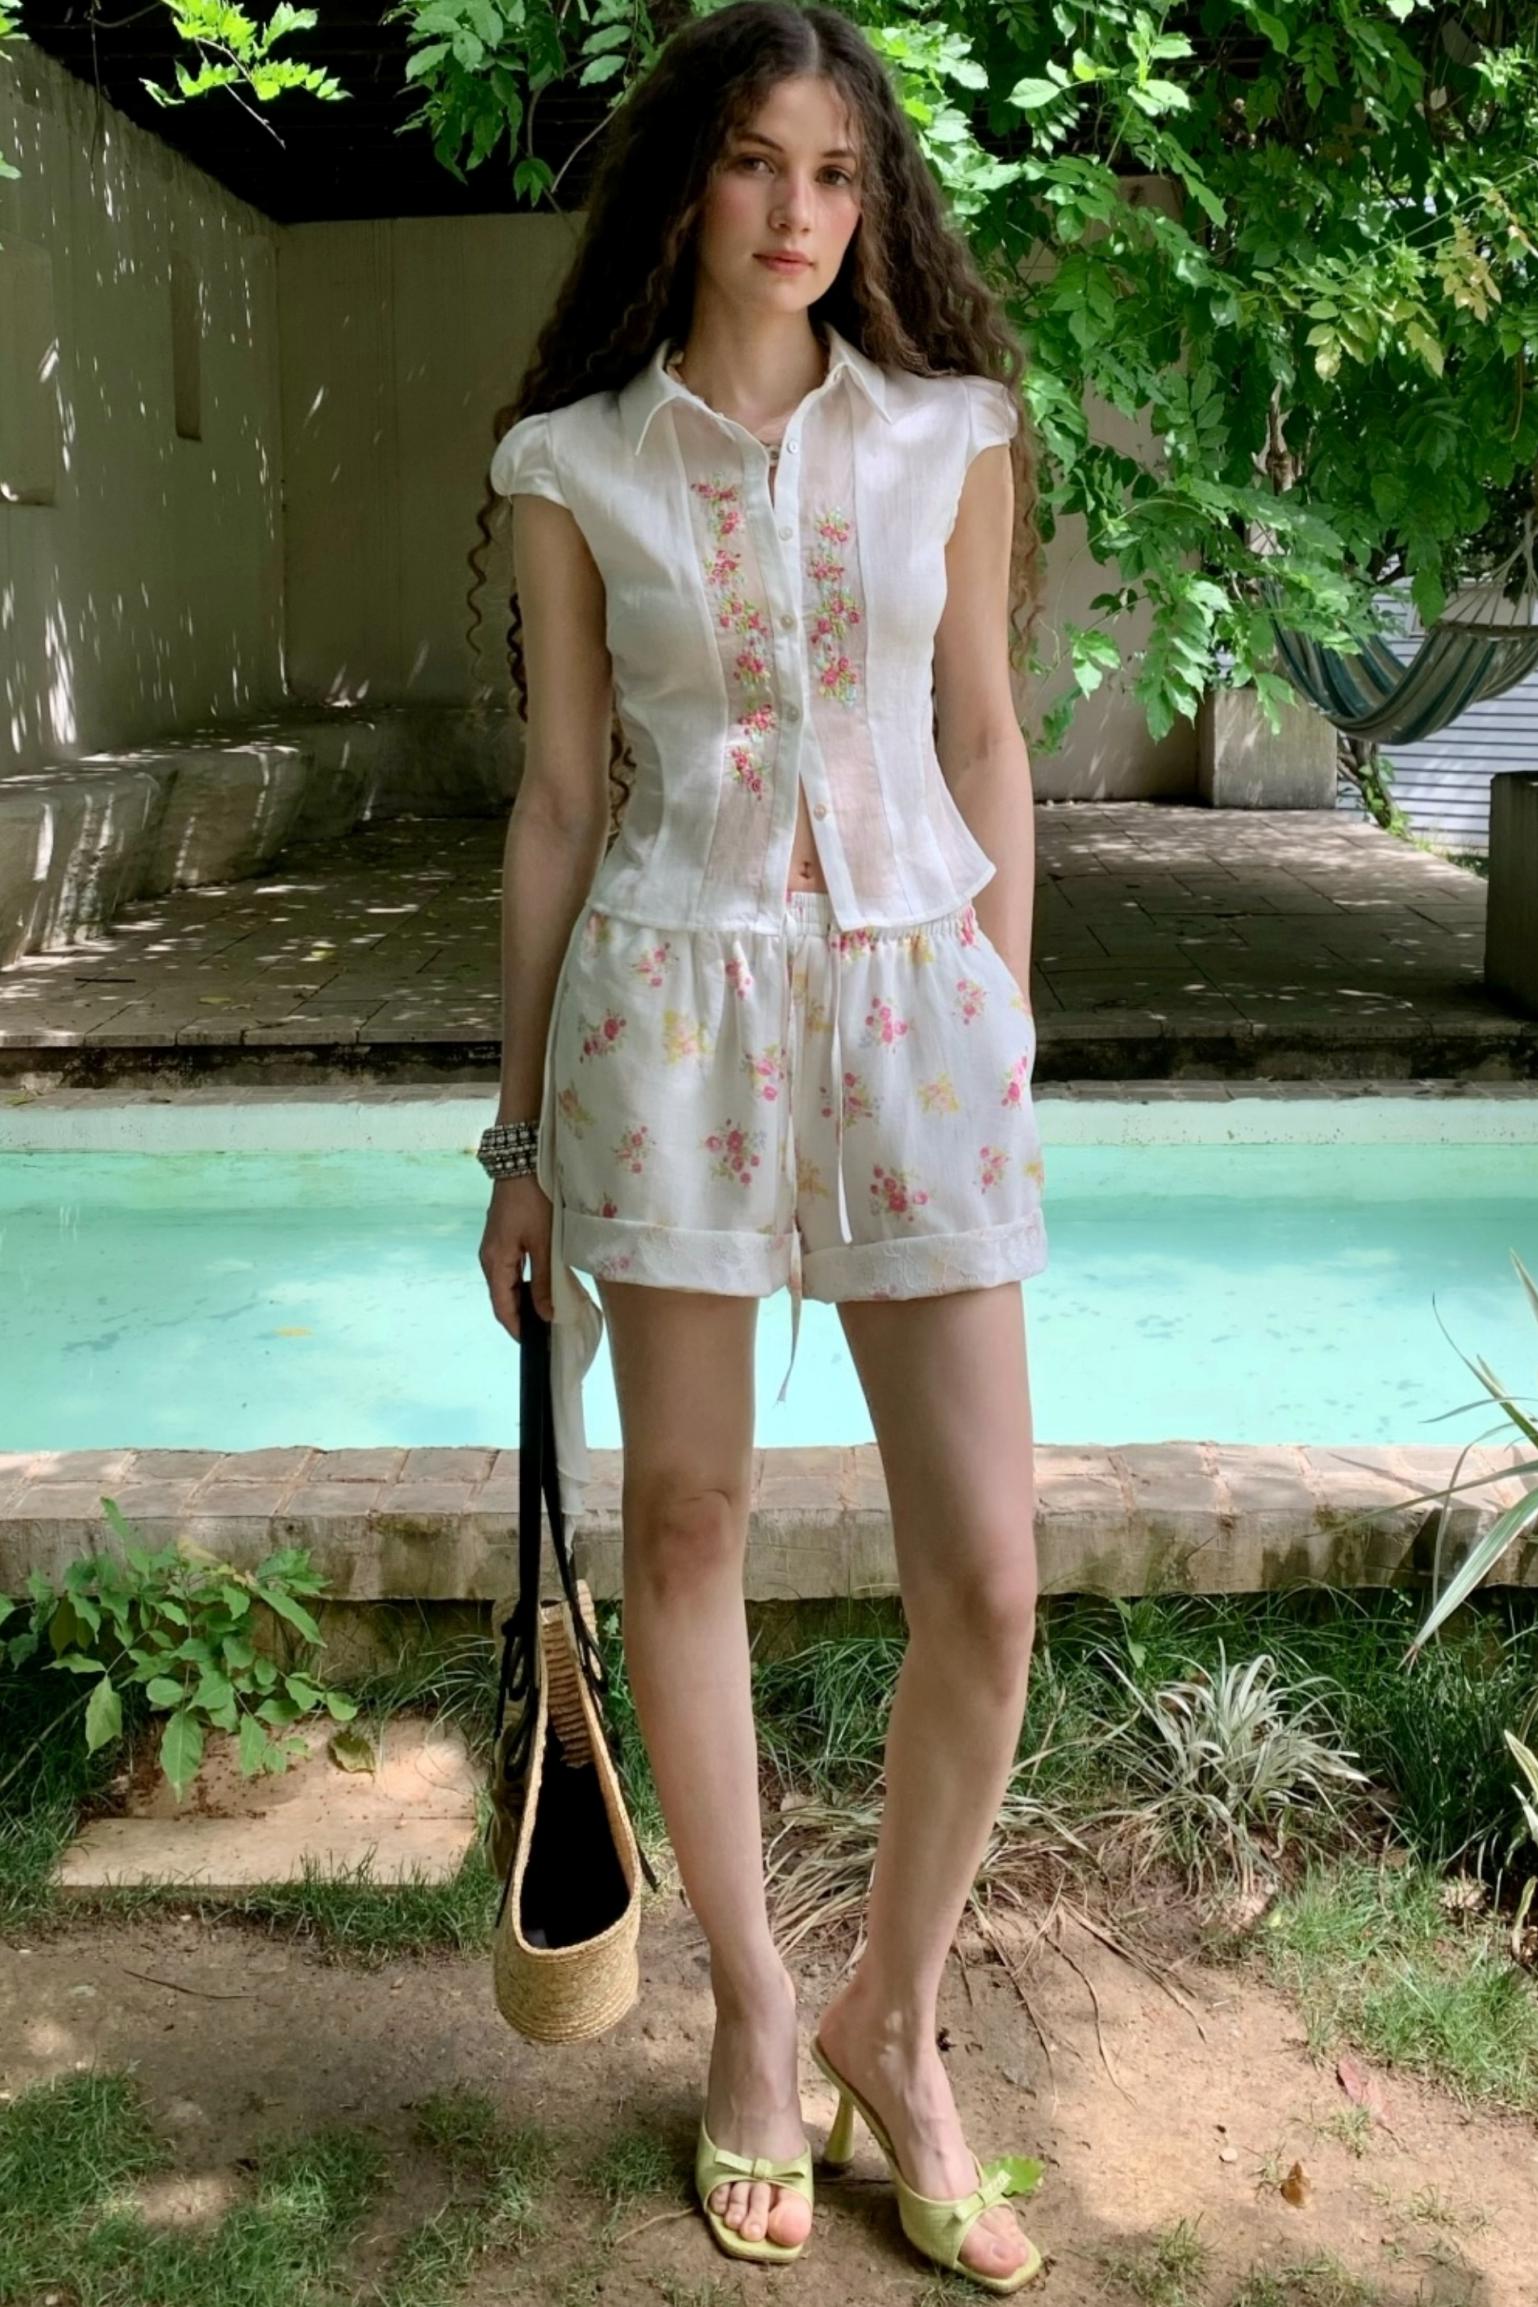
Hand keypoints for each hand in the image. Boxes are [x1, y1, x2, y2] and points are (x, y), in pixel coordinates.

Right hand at [479, 1175, 553, 1339]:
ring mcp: (496, 1247)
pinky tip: (544, 1286)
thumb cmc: (534, 1200)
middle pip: (503, 1297)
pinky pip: (512, 1269)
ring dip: (525, 1299)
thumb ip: (544, 1281)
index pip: (502, 1307)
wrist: (522, 1160)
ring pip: (509, 1283)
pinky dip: (525, 1282)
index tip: (535, 1345)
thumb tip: (546, 1315)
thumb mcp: (545, 1243)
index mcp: (495, 1262)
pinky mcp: (504, 1237)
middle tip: (548, 1331)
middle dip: (523, 1316)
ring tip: (549, 1312)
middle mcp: (490, 1258)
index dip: (517, 1328)